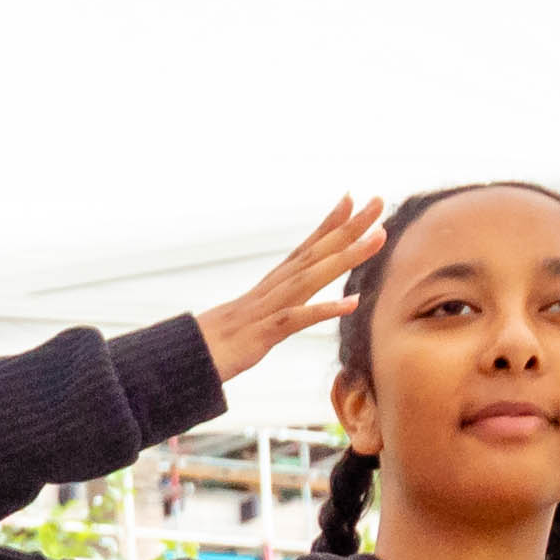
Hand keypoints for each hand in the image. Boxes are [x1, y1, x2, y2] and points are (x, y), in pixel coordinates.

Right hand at [192, 198, 389, 380]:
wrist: (181, 361)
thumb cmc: (213, 344)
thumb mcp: (249, 322)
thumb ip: (271, 310)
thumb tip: (285, 307)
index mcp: (270, 286)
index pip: (305, 248)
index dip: (329, 223)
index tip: (352, 198)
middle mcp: (271, 289)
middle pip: (316, 253)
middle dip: (350, 227)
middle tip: (378, 201)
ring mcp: (266, 309)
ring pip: (312, 277)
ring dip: (346, 256)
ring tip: (377, 238)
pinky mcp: (261, 334)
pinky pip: (296, 319)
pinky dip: (324, 310)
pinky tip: (352, 303)